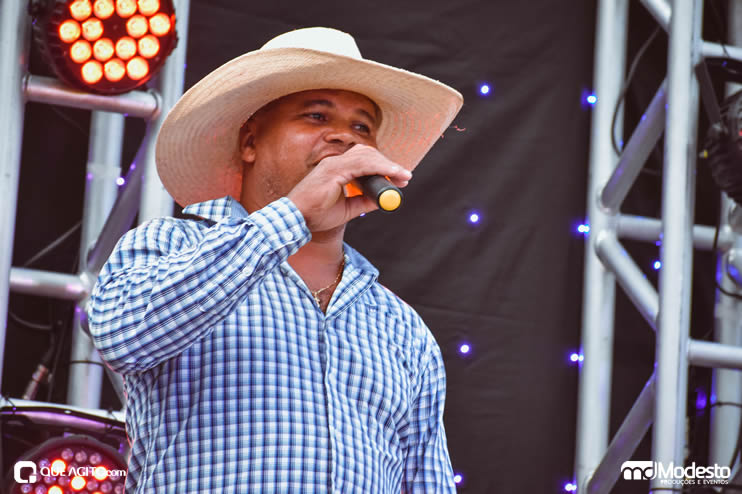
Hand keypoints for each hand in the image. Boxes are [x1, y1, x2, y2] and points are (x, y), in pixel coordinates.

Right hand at [287, 144, 411, 231]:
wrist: (296, 220)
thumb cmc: (316, 215)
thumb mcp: (347, 209)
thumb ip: (364, 202)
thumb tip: (384, 199)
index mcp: (336, 169)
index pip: (364, 159)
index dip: (383, 165)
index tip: (399, 177)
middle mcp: (335, 162)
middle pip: (368, 154)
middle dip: (389, 164)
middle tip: (405, 177)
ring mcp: (333, 164)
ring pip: (368, 156)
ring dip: (388, 166)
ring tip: (403, 177)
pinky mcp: (333, 170)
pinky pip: (362, 164)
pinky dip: (380, 168)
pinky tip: (392, 175)